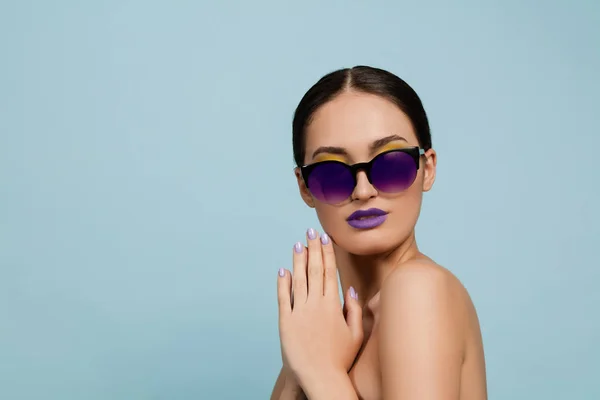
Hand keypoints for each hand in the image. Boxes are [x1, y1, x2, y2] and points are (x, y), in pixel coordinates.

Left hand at [276, 228, 362, 388]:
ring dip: (298, 260)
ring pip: (298, 280)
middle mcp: (316, 304)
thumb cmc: (340, 359)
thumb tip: (350, 289)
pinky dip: (282, 282)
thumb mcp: (355, 334)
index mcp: (333, 305)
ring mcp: (300, 312)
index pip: (329, 272)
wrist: (321, 377)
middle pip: (314, 270)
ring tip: (298, 244)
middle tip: (311, 232)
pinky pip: (283, 298)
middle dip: (313, 249)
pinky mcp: (286, 322)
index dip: (327, 253)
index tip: (325, 238)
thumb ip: (353, 310)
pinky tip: (282, 269)